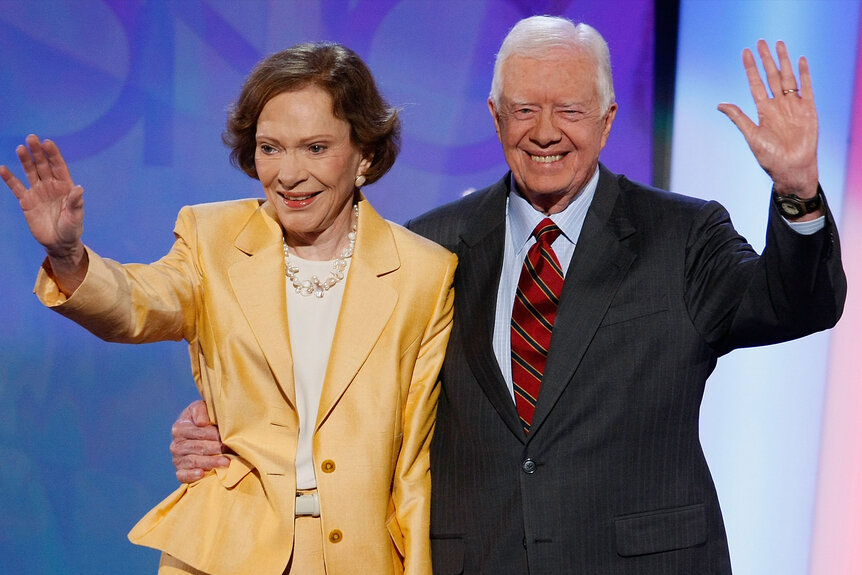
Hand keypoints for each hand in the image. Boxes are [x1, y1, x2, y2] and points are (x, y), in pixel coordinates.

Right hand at [1, 134, 87, 290]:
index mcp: (66, 187)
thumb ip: (76, 203)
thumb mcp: (75, 217)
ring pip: (30, 172)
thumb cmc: (71, 229)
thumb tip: (79, 189)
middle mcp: (51, 186)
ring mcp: (38, 192)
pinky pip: (16, 187)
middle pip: (43, 165)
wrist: (59, 243)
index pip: (59, 166)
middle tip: (31, 138)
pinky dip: (10, 179)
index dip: (53, 154)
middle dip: (38, 152)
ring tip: (20, 148)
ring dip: (26, 161)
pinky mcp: (26, 201)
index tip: (47, 143)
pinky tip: (2, 168)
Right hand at [171, 400, 229, 482]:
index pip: (198, 432)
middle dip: (215, 448)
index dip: (213, 434)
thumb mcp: (202, 408)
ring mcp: (177, 459)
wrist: (203, 435)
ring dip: (210, 462)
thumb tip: (202, 423)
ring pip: (193, 461)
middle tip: (230, 450)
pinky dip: (191, 475)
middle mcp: (176, 444)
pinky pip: (183, 475)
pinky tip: (202, 474)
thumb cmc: (205, 419)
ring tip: (226, 462)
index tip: (226, 436)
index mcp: (180, 427)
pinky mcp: (180, 471)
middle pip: (197, 447)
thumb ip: (201, 410)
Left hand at [717, 40, 818, 200]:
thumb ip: (738, 117)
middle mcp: (778, 105)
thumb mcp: (751, 135)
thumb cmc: (770, 158)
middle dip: (766, 59)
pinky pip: (807, 88)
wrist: (791, 169)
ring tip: (779, 44)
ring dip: (784, 61)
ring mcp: (793, 106)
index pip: (756, 83)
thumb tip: (720, 104)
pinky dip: (805, 74)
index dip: (751, 68)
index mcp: (763, 111)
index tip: (745, 52)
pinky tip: (801, 61)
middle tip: (761, 42)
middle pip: (771, 76)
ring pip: (788, 78)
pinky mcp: (808, 110)